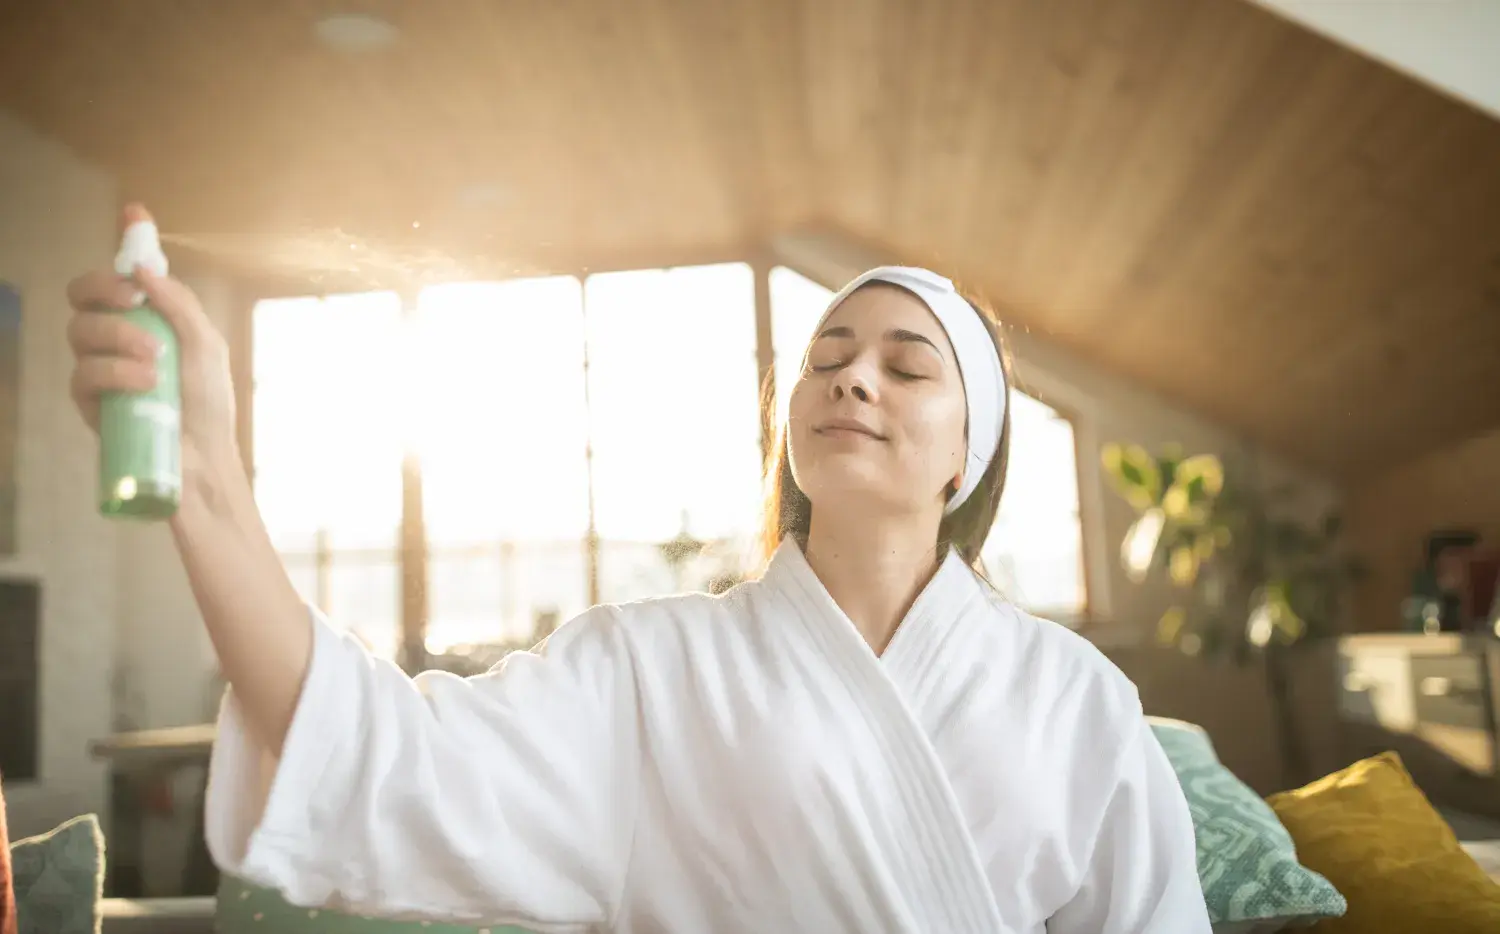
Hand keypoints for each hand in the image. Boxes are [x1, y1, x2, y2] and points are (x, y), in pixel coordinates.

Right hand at [66, 212, 240, 506]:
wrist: (205, 462)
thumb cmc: (210, 408)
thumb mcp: (206, 349)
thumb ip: (179, 306)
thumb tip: (145, 270)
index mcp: (150, 320)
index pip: (125, 275)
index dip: (125, 241)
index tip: (134, 213)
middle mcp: (118, 338)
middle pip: (84, 294)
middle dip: (104, 288)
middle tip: (131, 299)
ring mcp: (100, 369)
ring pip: (80, 331)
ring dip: (119, 337)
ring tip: (155, 361)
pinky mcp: (90, 403)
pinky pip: (83, 374)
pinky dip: (115, 372)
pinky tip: (144, 383)